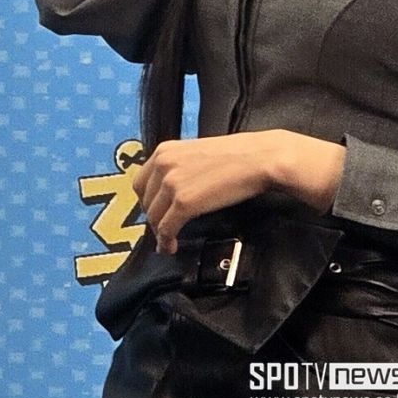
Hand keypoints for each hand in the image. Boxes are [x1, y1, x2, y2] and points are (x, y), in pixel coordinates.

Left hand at [133, 129, 345, 253]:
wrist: (257, 158)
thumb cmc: (236, 155)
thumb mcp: (198, 153)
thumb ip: (179, 167)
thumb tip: (171, 189)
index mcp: (165, 150)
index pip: (140, 181)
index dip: (146, 200)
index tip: (155, 211)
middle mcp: (163, 164)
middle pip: (145, 201)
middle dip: (153, 217)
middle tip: (164, 228)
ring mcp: (171, 183)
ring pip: (153, 217)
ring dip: (160, 232)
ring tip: (168, 241)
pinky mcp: (183, 202)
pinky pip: (166, 228)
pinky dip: (166, 241)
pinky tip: (172, 246)